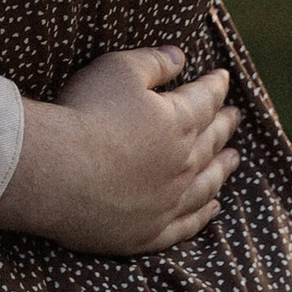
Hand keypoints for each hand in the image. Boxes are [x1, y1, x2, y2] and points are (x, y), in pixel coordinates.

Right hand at [0, 46, 240, 253]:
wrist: (56, 173)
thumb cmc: (85, 114)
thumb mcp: (118, 70)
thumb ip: (154, 62)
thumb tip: (180, 57)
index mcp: (179, 123)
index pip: (206, 100)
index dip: (215, 86)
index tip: (223, 79)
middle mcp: (183, 165)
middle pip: (211, 142)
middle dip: (224, 126)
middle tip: (235, 117)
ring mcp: (168, 203)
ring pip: (206, 185)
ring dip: (222, 170)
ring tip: (234, 160)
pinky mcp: (149, 233)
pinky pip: (186, 225)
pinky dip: (203, 215)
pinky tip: (212, 208)